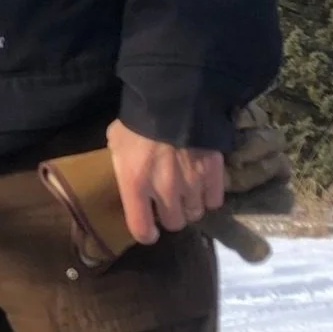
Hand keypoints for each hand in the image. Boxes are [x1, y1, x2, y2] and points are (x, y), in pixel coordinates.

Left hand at [106, 119, 224, 244]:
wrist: (173, 98)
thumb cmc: (138, 119)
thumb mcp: (117, 140)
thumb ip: (122, 162)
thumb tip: (127, 171)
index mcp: (135, 184)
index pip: (141, 229)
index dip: (146, 233)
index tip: (149, 230)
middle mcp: (164, 191)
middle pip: (174, 223)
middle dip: (171, 215)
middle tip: (169, 202)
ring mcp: (191, 184)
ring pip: (195, 213)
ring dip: (190, 206)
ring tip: (187, 193)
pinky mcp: (213, 174)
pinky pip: (215, 200)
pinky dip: (209, 196)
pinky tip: (203, 185)